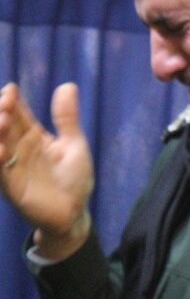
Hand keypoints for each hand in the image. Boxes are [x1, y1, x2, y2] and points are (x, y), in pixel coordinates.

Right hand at [0, 83, 93, 259]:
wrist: (74, 213)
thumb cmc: (74, 179)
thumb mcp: (73, 145)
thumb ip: (67, 118)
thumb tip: (68, 85)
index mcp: (34, 138)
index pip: (18, 115)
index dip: (13, 102)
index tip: (12, 89)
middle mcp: (19, 150)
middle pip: (4, 126)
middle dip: (1, 112)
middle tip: (5, 101)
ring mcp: (13, 167)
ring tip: (2, 119)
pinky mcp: (11, 186)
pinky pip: (0, 171)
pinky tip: (1, 149)